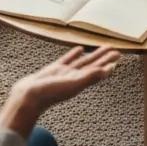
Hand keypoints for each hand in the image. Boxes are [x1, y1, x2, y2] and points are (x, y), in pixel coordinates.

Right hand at [0, 46, 119, 135]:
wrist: (27, 97)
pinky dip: (75, 54)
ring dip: (93, 55)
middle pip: (93, 65)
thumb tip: (106, 71)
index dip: (108, 64)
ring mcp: (65, 73)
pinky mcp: (54, 69)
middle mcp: (75, 77)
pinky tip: (80, 49)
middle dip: (105, 58)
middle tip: (116, 50)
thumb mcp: (72, 85)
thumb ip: (89, 77)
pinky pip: (68, 59)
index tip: (118, 57)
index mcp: (81, 81)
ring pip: (82, 62)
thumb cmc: (49, 93)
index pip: (98, 70)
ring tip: (102, 48)